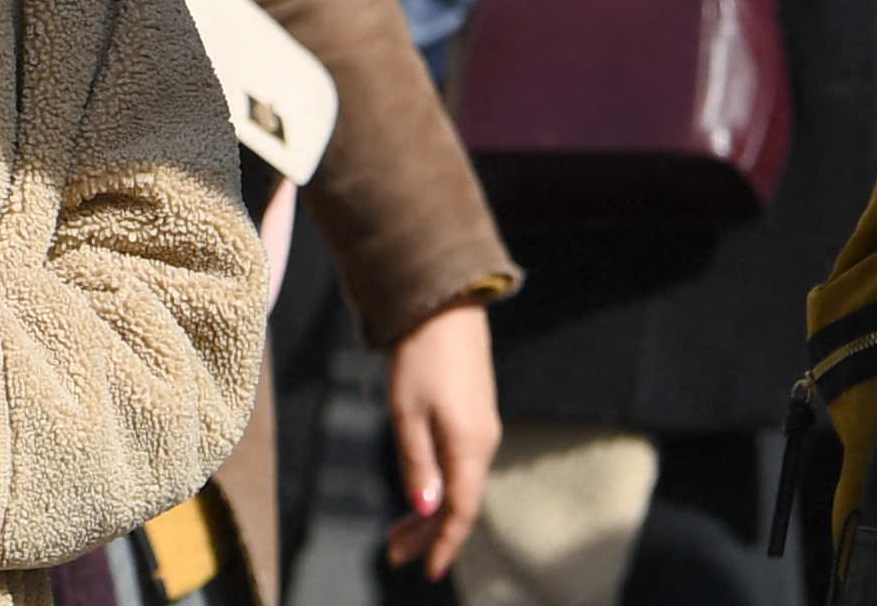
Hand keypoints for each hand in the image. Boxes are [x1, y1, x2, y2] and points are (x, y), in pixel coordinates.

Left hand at [382, 299, 498, 575]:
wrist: (444, 303)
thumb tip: (426, 510)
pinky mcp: (475, 414)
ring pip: (460, 484)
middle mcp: (484, 441)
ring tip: (398, 530)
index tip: (428, 573)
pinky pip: (461, 464)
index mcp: (470, 445)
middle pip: (460, 502)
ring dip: (430, 511)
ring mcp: (482, 427)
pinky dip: (439, 486)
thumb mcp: (407, 412)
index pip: (461, 511)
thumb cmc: (420, 355)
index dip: (444, 544)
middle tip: (392, 552)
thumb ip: (417, 463)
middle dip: (428, 533)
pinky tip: (419, 491)